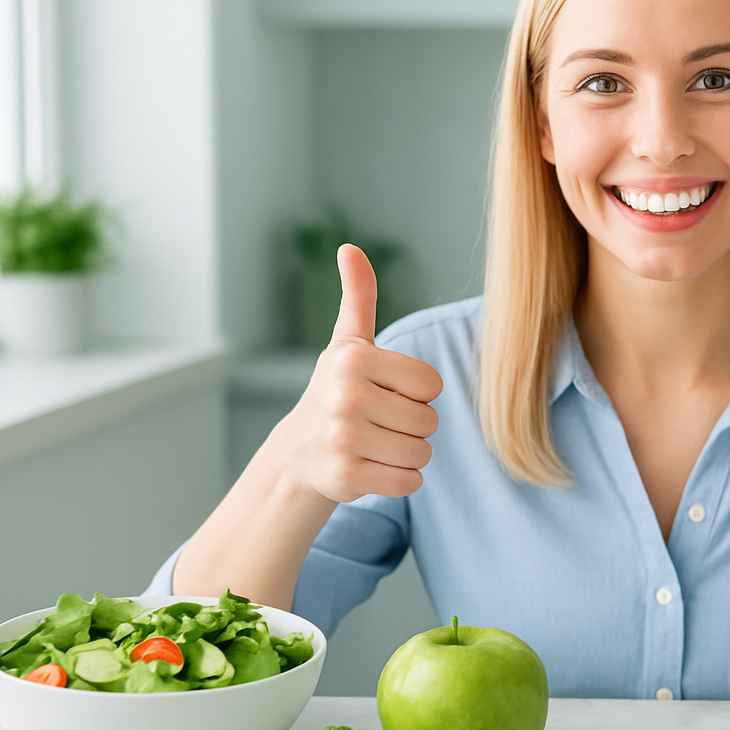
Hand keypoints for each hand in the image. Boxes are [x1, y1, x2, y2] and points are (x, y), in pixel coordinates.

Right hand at [272, 244, 443, 501]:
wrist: (298, 453)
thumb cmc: (336, 390)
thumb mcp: (348, 342)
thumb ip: (358, 296)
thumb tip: (350, 248)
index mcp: (353, 358)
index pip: (431, 384)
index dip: (415, 392)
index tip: (385, 392)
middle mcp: (345, 396)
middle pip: (430, 420)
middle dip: (413, 426)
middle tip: (378, 422)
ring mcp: (343, 439)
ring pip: (422, 453)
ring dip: (407, 454)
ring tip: (375, 444)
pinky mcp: (346, 478)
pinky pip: (409, 482)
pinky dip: (399, 479)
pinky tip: (371, 467)